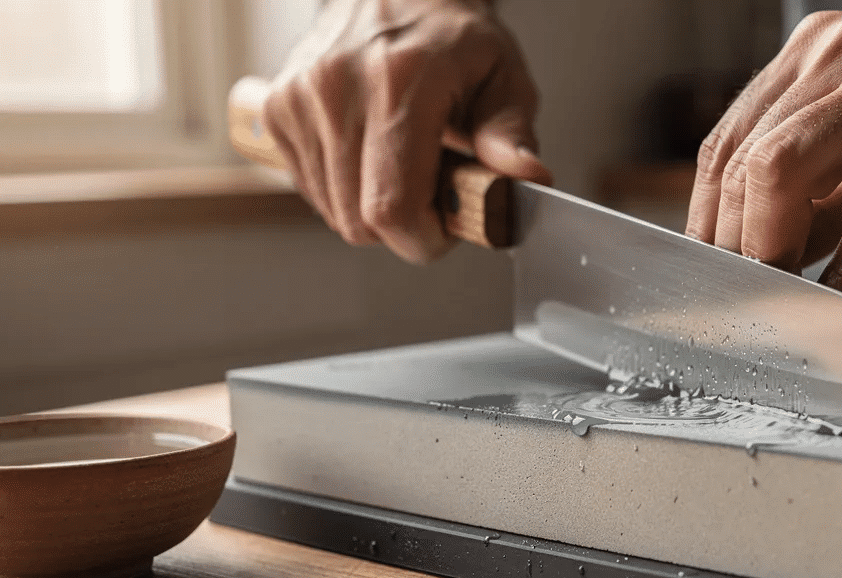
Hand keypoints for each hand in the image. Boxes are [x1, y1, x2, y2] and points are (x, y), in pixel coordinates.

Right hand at [264, 0, 551, 262]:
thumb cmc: (453, 37)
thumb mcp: (503, 76)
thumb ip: (511, 133)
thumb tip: (525, 177)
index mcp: (399, 83)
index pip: (392, 207)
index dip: (424, 238)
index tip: (448, 226)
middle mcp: (338, 89)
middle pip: (360, 221)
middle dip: (405, 227)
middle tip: (434, 191)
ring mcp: (300, 100)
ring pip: (334, 212)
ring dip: (373, 209)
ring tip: (404, 164)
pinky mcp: (279, 110)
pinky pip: (312, 190)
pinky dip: (346, 190)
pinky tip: (372, 155)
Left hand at [686, 0, 841, 300]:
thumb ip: (831, 172)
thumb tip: (773, 248)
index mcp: (825, 51)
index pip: (730, 140)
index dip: (707, 217)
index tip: (713, 273)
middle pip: (743, 161)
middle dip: (731, 244)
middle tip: (743, 300)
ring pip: (786, 173)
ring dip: (769, 254)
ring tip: (777, 304)